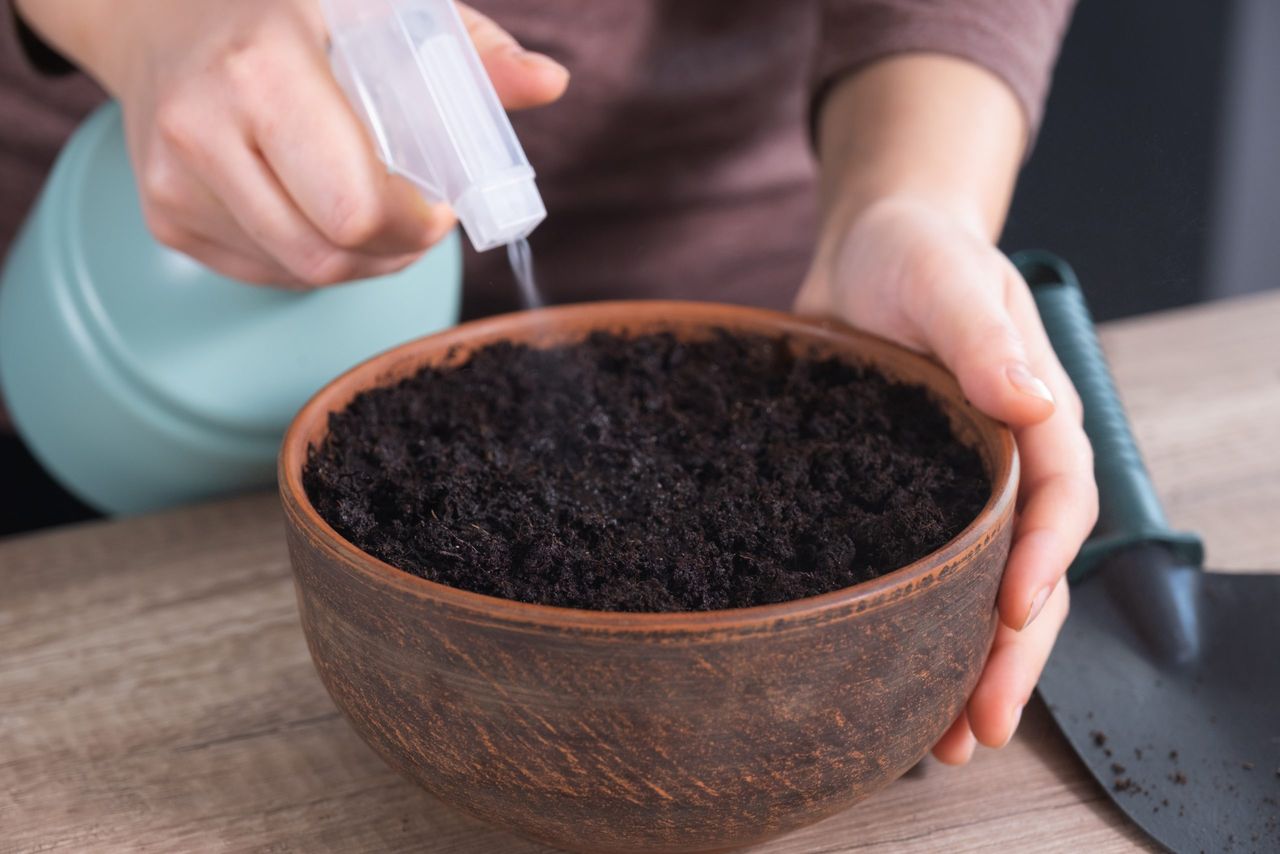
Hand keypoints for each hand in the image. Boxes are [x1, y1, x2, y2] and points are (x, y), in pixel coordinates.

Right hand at [19, 0, 567, 286]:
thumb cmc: (288, 10)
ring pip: (304, 272)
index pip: (355, 205)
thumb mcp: (379, 8)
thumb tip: (551, 84)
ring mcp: (175, 184)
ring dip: (362, 259)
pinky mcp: (167, 219)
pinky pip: (269, 272)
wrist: (162, 17)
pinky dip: (315, 256)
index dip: (415, 224)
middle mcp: (201, 131)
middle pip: (331, 253)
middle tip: (420, 217)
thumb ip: (470, 50)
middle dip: (397, 249)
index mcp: (260, 69)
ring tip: (377, 210)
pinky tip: (320, 207)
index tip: (441, 201)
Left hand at [795, 194, 1098, 762]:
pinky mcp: (896, 503)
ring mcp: (951, 494)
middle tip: (978, 726)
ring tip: (943, 742)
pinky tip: (889, 687)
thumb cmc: (918, 257)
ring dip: (966, 668)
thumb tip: (1034, 401)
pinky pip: (915, 577)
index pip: (1056, 505)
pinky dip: (910, 633)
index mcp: (1035, 422)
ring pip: (974, 594)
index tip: (1011, 614)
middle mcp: (1004, 469)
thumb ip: (986, 339)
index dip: (1040, 563)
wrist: (865, 253)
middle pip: (1025, 575)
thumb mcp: (950, 281)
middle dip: (1011, 655)